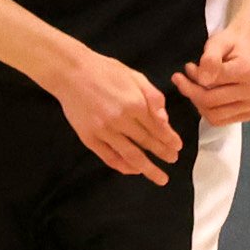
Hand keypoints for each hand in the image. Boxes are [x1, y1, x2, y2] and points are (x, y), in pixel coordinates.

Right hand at [50, 42, 185, 182]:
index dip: (170, 139)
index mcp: (135, 104)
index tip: (178, 148)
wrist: (71, 72)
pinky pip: (109, 157)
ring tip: (160, 177)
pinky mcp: (89, 138)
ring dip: (147, 168)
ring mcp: (103, 131)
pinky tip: (134, 170)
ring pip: (130, 155)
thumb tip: (166, 120)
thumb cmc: (106, 71)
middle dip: (163, 153)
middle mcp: (121, 120)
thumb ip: (154, 98)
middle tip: (173, 160)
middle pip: (147, 142)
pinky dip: (123, 166)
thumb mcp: (135, 76)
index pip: (158, 128)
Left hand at [176, 25, 249, 125]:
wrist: (248, 51)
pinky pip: (220, 121)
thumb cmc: (231, 45)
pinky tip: (207, 96)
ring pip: (214, 115)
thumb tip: (203, 80)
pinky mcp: (249, 114)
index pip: (211, 83)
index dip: (194, 76)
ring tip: (197, 87)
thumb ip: (210, 59)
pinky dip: (208, 111)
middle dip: (191, 91)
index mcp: (247, 72)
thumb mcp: (218, 43)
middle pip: (210, 102)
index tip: (188, 67)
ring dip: (198, 102)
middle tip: (184, 79)